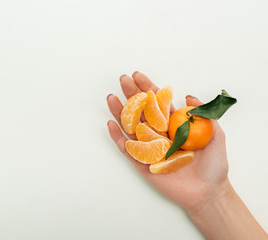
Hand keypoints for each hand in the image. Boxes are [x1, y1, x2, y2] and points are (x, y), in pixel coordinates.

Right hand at [107, 71, 228, 211]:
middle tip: (122, 80)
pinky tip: (112, 124)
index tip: (137, 76)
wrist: (207, 192)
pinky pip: (127, 149)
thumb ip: (205, 116)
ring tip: (111, 98)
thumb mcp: (216, 136)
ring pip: (131, 127)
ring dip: (120, 112)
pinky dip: (118, 137)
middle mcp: (159, 135)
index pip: (158, 103)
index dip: (147, 89)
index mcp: (174, 126)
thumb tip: (189, 96)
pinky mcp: (142, 164)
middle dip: (131, 95)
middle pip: (141, 112)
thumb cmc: (213, 166)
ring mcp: (149, 148)